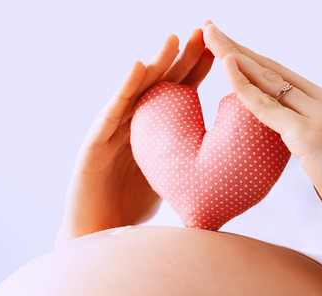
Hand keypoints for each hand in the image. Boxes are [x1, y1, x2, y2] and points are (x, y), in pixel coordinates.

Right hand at [56, 29, 213, 245]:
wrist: (97, 237)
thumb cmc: (130, 213)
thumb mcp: (170, 182)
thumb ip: (189, 164)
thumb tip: (229, 162)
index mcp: (151, 131)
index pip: (179, 93)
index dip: (198, 71)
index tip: (221, 48)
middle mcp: (130, 125)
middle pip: (159, 84)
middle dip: (181, 58)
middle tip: (202, 32)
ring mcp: (110, 132)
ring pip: (135, 91)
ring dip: (155, 63)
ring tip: (173, 40)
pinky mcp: (93, 144)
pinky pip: (111, 113)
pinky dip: (124, 90)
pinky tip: (137, 69)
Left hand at [202, 22, 321, 248]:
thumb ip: (312, 146)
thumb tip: (298, 148)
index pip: (284, 77)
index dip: (254, 61)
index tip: (230, 49)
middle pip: (272, 68)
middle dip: (238, 48)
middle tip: (210, 28)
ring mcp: (318, 117)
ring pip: (268, 79)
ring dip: (234, 55)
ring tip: (209, 35)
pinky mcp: (310, 136)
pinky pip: (268, 107)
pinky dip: (245, 86)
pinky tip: (227, 67)